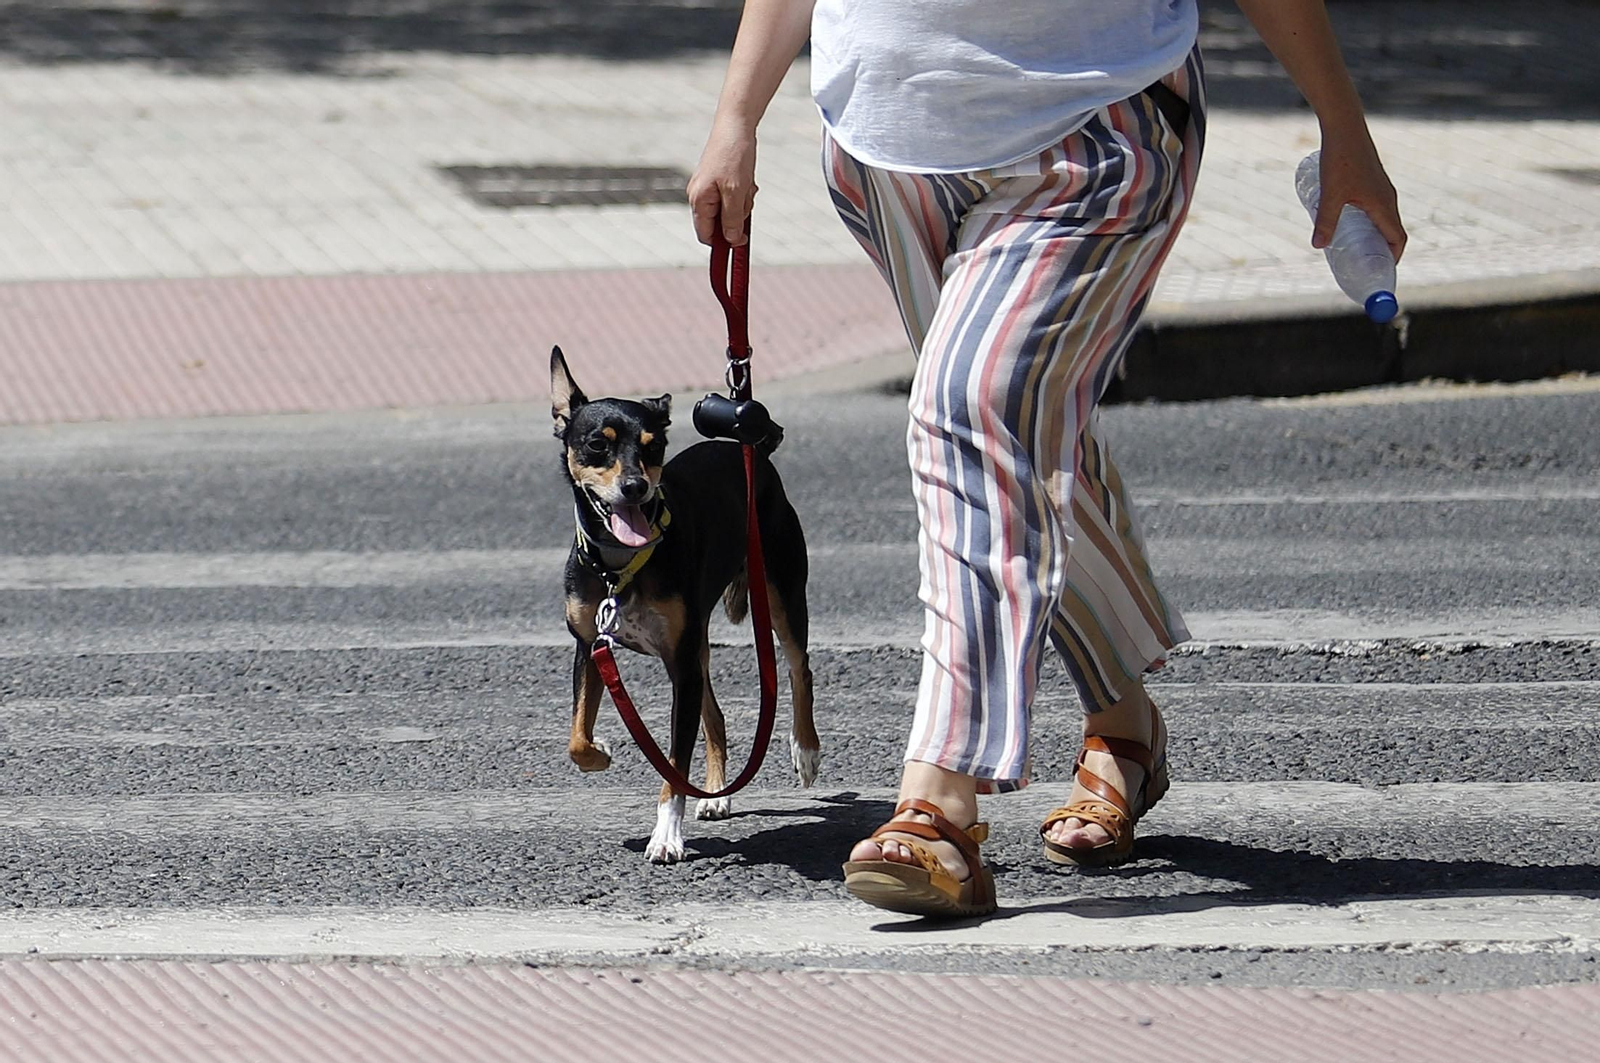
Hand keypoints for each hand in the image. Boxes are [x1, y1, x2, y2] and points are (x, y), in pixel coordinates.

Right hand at [688, 118, 757, 246]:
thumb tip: (731, 241)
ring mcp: (708, 187)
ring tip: (746, 185)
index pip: (705, 235)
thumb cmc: (733, 155)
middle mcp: (699, 195)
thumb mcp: (736, 192)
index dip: (723, 243)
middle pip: (719, 224)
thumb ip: (732, 219)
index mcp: (698, 200)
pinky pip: (732, 197)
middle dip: (737, 216)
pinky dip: (743, 192)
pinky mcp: (718, 180)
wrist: (736, 124)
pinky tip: (747, 179)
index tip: (742, 241)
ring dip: (742, 203)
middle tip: (745, 199)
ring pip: (729, 210)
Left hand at [1313, 125, 1406, 261]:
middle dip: (1381, 251)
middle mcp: (1388, 198)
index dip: (1392, 259)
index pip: (1398, 239)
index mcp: (1384, 205)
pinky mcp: (1373, 181)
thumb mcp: (1330, 195)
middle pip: (1392, 232)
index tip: (1380, 272)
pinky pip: (1377, 208)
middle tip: (1363, 266)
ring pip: (1384, 219)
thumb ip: (1325, 222)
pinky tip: (1349, 224)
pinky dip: (1370, 222)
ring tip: (1355, 250)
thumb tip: (1318, 247)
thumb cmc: (1340, 159)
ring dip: (1374, 236)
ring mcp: (1382, 189)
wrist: (1345, 127)